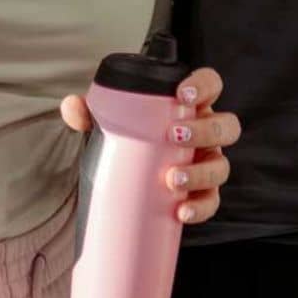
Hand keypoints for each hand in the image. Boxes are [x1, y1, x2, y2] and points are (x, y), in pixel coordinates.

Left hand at [61, 66, 238, 225]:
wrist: (125, 180)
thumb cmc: (126, 140)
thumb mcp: (108, 124)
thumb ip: (88, 112)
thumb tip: (72, 106)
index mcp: (189, 107)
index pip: (211, 85)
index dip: (204, 85)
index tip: (183, 94)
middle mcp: (205, 134)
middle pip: (226, 126)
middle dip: (205, 130)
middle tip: (175, 136)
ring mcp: (207, 164)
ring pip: (221, 165)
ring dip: (200, 172)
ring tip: (171, 179)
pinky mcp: (203, 195)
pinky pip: (211, 202)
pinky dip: (200, 207)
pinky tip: (181, 211)